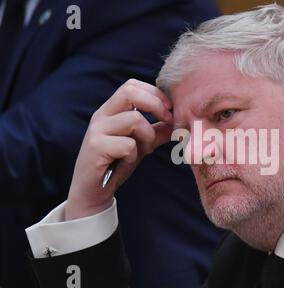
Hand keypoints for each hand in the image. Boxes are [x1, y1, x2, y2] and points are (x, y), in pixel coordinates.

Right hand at [65, 79, 172, 219]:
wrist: (93, 191)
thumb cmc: (116, 164)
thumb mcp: (141, 145)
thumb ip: (156, 132)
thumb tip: (177, 123)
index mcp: (111, 110)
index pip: (132, 86)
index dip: (154, 93)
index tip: (169, 109)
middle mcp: (102, 116)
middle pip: (129, 91)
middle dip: (155, 104)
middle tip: (168, 120)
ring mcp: (97, 130)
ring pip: (134, 119)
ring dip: (147, 135)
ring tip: (144, 149)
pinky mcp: (95, 147)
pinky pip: (127, 144)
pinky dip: (134, 154)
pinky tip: (127, 161)